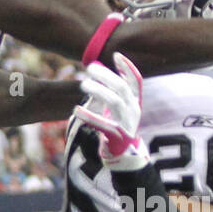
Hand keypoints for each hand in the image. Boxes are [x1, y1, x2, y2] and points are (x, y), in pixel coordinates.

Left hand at [73, 53, 148, 170]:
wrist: (121, 156)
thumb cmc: (116, 126)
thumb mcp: (117, 107)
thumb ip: (109, 89)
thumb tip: (96, 67)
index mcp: (135, 102)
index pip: (136, 81)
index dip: (127, 67)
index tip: (115, 55)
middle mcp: (134, 111)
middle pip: (122, 88)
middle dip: (106, 75)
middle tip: (88, 68)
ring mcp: (127, 124)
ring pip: (115, 102)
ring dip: (98, 91)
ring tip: (83, 84)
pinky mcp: (117, 137)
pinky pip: (103, 124)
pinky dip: (89, 116)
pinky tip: (76, 110)